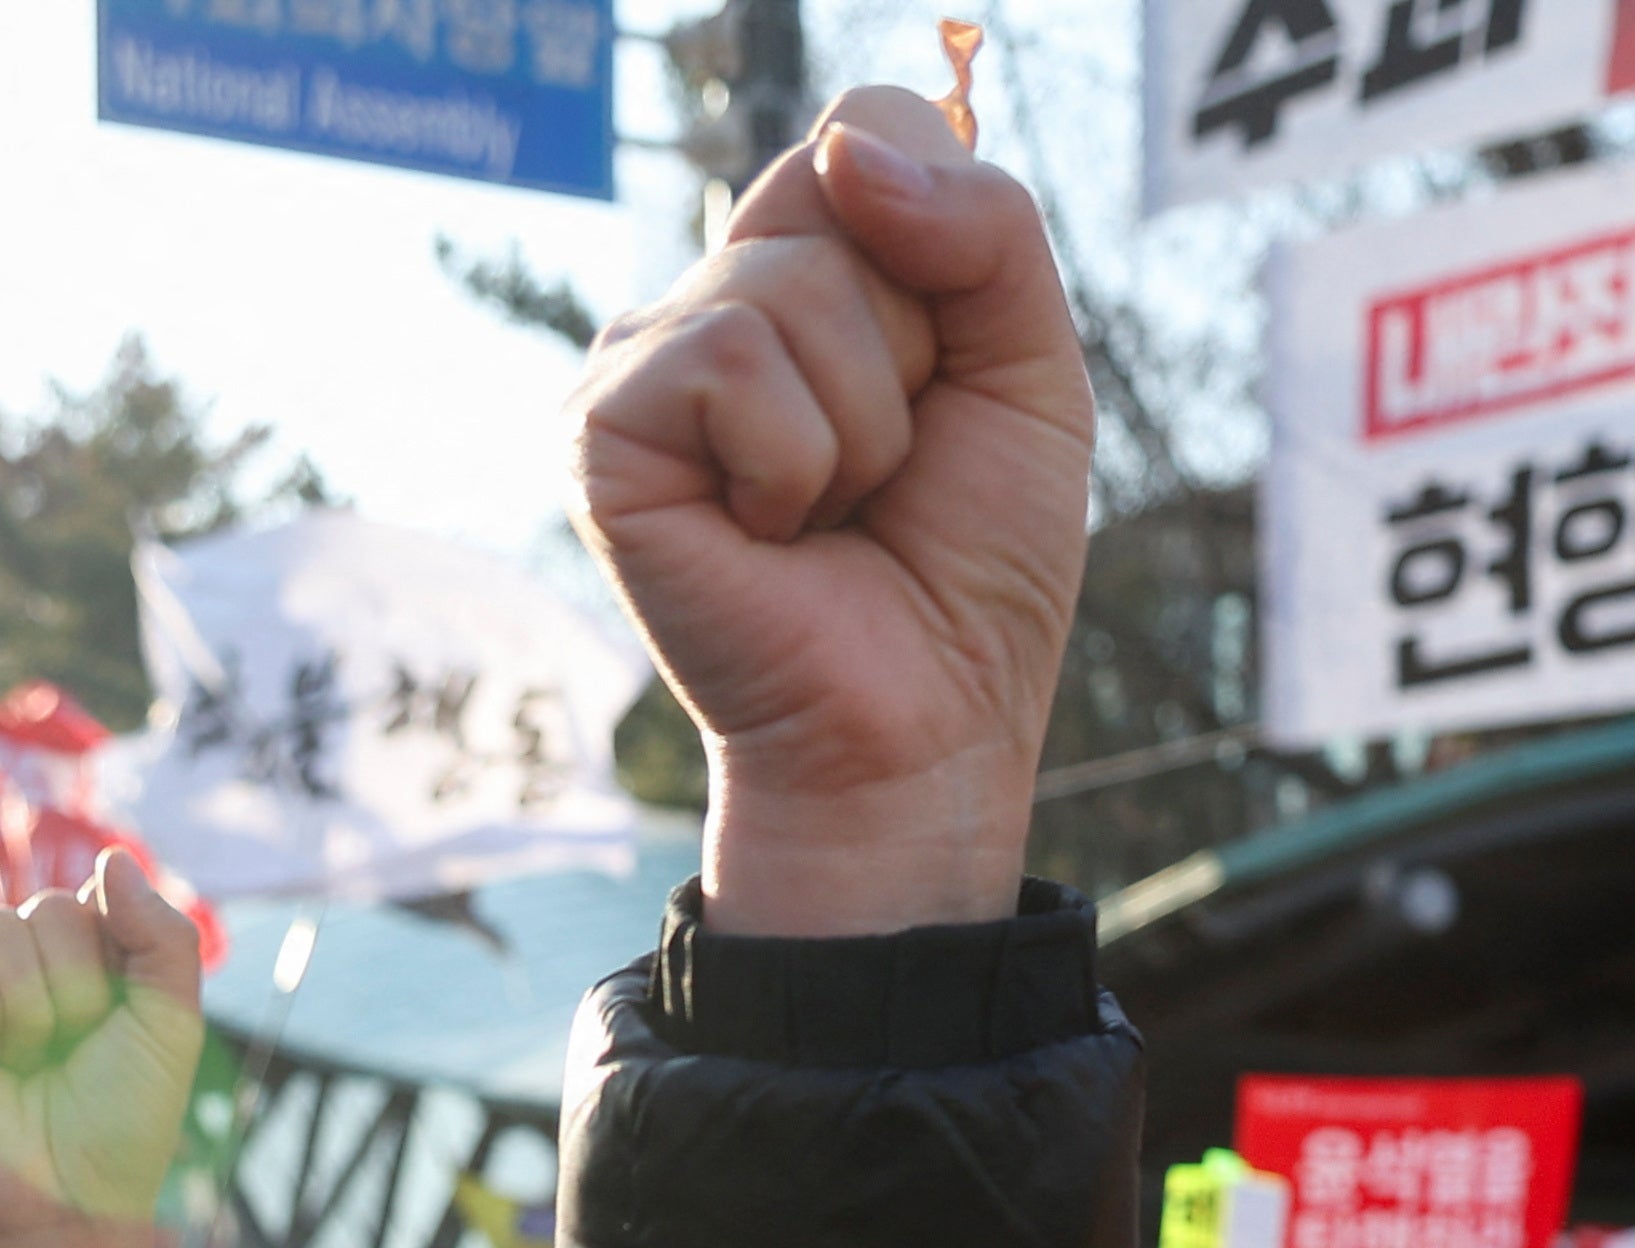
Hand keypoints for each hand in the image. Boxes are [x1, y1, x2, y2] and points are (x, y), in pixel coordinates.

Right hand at [0, 855, 203, 1247]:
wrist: (65, 1195)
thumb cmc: (122, 1120)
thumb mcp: (172, 1024)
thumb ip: (164, 936)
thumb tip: (110, 856)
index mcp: (84, 954)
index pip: (95, 901)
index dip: (114, 970)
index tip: (116, 1028)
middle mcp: (21, 958)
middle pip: (46, 912)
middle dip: (73, 995)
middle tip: (67, 1056)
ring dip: (26, 1013)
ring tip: (23, 1064)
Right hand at [571, 84, 1090, 934]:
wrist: (926, 732)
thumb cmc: (971, 570)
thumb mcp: (1033, 372)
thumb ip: (987, 228)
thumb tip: (848, 151)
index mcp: (807, 269)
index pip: (869, 127)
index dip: (940, 237)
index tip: (944, 363)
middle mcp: (713, 298)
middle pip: (835, 191)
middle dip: (912, 346)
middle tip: (889, 466)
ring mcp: (644, 361)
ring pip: (787, 285)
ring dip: (863, 424)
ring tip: (834, 512)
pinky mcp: (601, 431)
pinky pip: (728, 363)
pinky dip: (796, 464)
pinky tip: (774, 537)